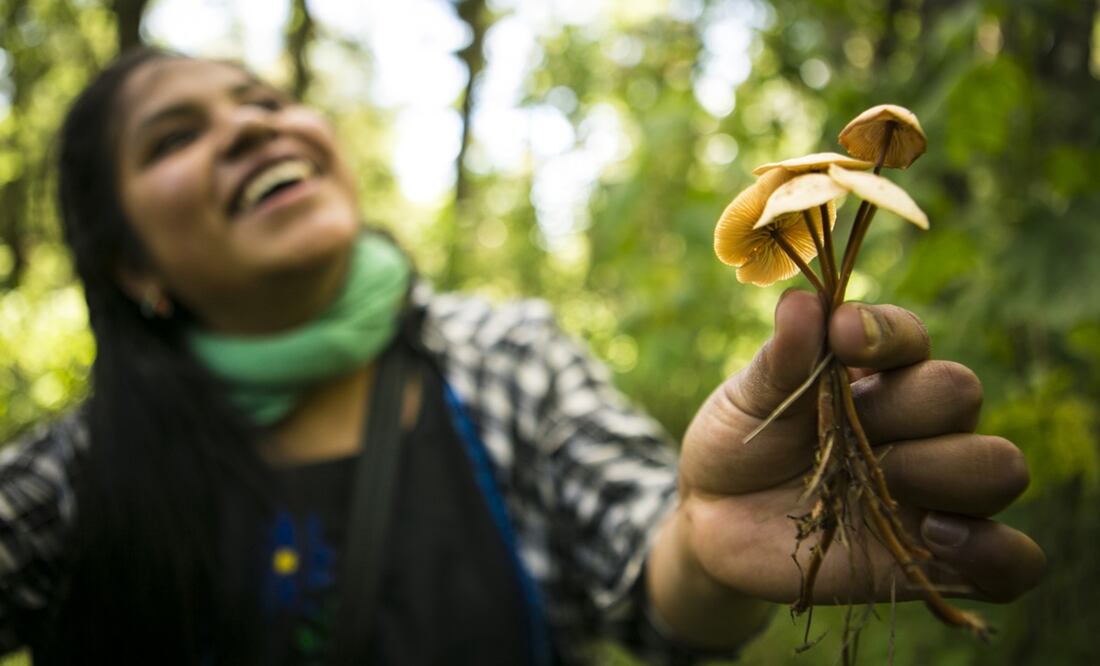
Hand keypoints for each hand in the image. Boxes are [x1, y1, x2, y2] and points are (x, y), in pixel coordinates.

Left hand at [652, 290, 1043, 643]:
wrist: (715, 521)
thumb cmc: (739, 444)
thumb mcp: (746, 400)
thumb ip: (781, 359)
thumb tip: (804, 301)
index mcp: (875, 372)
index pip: (911, 337)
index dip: (886, 333)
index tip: (842, 335)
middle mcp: (918, 424)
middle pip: (960, 392)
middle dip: (903, 407)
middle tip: (844, 437)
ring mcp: (934, 491)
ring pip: (998, 467)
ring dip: (943, 471)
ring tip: (882, 484)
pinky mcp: (941, 559)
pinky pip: (1014, 561)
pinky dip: (995, 551)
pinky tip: (934, 537)